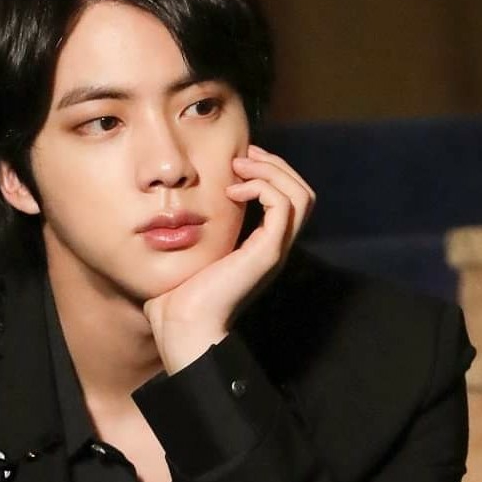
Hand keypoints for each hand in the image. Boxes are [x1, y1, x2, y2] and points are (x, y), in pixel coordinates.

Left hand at [143, 144, 314, 372]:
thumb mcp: (195, 249)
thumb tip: (188, 201)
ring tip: (240, 166)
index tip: (240, 159)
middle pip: (302, 192)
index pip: (289, 198)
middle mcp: (275, 246)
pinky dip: (263, 187)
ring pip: (301, 195)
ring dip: (272, 171)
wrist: (182, 325)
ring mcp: (274, 250)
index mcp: (263, 246)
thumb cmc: (179, 293)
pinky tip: (233, 189)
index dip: (271, 172)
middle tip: (244, 155)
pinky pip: (283, 206)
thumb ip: (202, 226)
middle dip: (275, 165)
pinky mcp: (267, 253)